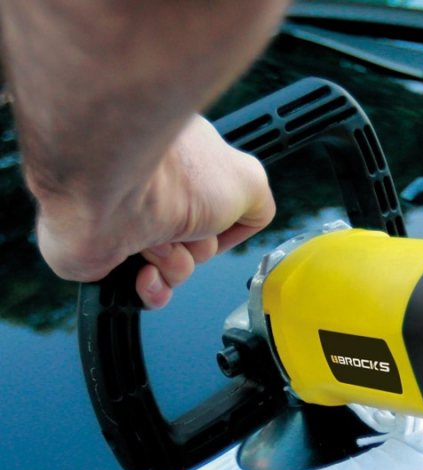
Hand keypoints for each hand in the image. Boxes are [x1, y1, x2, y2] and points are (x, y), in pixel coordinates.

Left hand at [35, 115, 275, 308]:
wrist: (114, 186)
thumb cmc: (174, 174)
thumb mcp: (250, 182)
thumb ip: (259, 206)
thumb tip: (242, 226)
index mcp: (186, 168)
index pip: (216, 211)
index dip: (223, 223)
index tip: (217, 214)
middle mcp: (158, 194)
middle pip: (199, 246)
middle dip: (200, 245)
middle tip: (188, 224)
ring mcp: (131, 223)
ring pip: (177, 271)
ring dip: (177, 264)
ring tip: (159, 239)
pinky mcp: (107, 254)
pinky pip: (147, 291)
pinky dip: (153, 288)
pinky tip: (146, 269)